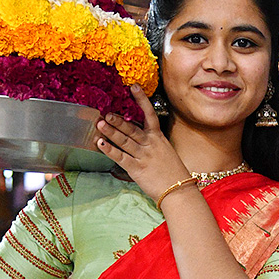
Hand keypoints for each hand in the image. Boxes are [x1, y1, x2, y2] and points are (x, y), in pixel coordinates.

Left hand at [94, 87, 191, 202]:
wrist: (179, 191)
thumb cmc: (173, 173)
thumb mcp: (166, 152)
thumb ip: (152, 143)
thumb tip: (137, 136)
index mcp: (158, 138)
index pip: (150, 114)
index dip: (141, 100)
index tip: (133, 87)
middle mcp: (150, 144)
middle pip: (132, 128)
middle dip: (118, 119)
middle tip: (106, 111)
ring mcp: (143, 156)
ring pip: (124, 140)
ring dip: (111, 132)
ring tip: (99, 123)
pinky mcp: (137, 169)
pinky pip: (121, 157)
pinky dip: (110, 150)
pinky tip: (100, 144)